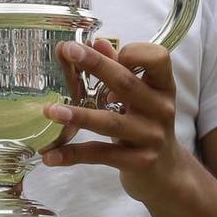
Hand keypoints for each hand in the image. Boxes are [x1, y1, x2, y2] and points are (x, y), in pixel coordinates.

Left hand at [42, 40, 186, 204]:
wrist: (166, 173)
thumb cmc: (146, 123)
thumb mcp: (139, 95)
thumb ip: (120, 69)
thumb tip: (96, 42)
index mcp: (163, 86)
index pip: (158, 58)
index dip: (132, 51)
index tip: (104, 49)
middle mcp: (161, 109)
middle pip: (126, 83)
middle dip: (95, 65)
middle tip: (67, 51)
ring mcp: (151, 137)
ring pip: (111, 122)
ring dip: (78, 115)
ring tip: (50, 110)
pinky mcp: (138, 163)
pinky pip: (101, 155)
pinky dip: (74, 154)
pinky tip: (50, 155)